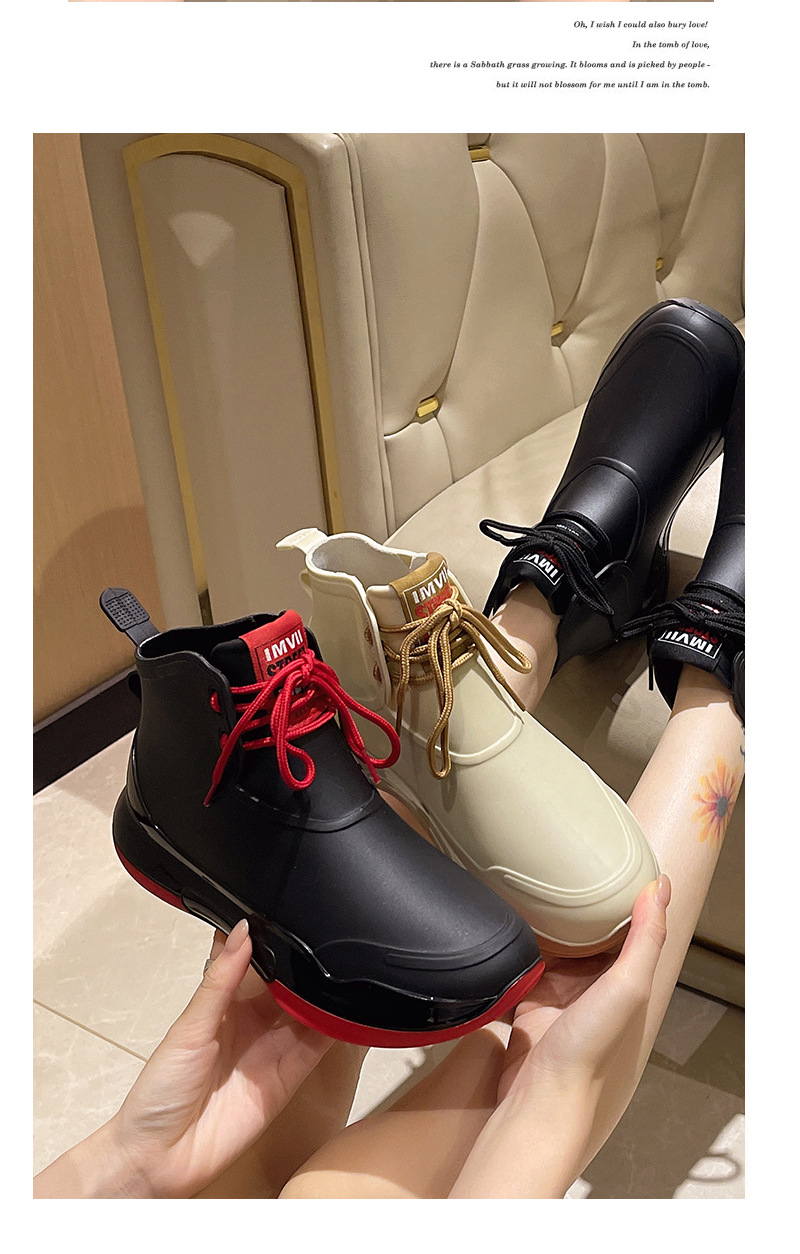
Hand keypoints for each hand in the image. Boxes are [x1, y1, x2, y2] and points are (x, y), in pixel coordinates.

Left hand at [35, 921, 333, 1197]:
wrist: (160, 1157)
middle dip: (305, 964)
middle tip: (325, 935)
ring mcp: (271, 1050)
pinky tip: (345, 1009)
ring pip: (307, 1012)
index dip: (271, 940)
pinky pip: (317, 1047)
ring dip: (323, 994)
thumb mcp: (189, 1027)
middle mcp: (251, 1023)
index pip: (255, 962)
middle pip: (287, 986)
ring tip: (342, 966)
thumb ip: (220, 980)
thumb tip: (241, 930)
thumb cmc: (160, 1090)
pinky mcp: (287, 1078)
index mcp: (224, 1003)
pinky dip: (334, 1029)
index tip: (289, 910)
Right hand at [449, 876, 669, 1196]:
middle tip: (576, 855)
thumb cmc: (591, 1051)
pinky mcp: (532, 994)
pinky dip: (525, 936)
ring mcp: (564, 989)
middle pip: (595, 929)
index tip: (622, 855)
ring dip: (554, 915)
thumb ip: (644, 938)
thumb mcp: (628, 987)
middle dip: (586, 898)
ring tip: (545, 874)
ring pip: (561, 938)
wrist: (541, 1094)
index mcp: (628, 980)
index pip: (635, 925)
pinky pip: (529, 955)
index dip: (630, 893)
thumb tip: (659, 887)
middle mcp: (599, 982)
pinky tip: (517, 911)